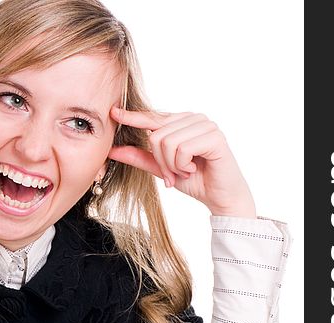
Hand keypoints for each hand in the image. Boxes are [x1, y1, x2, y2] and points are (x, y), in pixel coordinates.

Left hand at [109, 107, 256, 217]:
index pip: (153, 117)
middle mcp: (194, 118)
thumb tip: (113, 150)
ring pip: (167, 142)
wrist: (220, 198)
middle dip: (161, 162)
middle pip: (156, 135)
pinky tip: (194, 170)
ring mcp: (205, 125)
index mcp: (181, 122)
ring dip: (172, 166)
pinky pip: (182, 149)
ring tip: (186, 172)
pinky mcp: (214, 136)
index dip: (134, 117)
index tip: (114, 113)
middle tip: (173, 175)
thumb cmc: (196, 181)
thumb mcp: (162, 169)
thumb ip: (140, 158)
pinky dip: (183, 165)